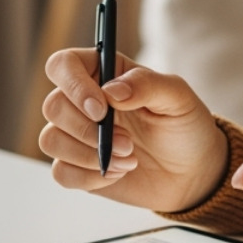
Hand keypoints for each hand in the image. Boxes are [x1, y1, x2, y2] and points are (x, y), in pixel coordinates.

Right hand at [39, 49, 227, 212]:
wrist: (191, 172)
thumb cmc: (185, 126)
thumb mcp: (178, 98)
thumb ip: (147, 85)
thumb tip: (111, 91)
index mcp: (104, 73)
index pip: (63, 65)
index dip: (73, 85)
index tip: (101, 109)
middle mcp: (83, 100)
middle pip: (53, 106)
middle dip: (89, 130)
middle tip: (127, 143)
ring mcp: (77, 134)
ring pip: (51, 140)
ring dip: (89, 155)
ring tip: (129, 159)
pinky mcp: (76, 166)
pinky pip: (61, 172)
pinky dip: (88, 177)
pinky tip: (118, 173)